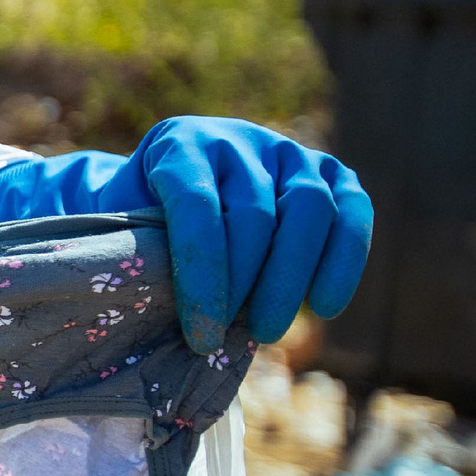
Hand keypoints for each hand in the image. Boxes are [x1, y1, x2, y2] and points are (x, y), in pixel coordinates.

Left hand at [0, 116, 372, 354]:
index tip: (200, 335)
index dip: (201, 276)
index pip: (195, 205)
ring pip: (309, 209)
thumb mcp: (125, 235)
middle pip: (255, 212)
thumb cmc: (143, 228)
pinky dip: (344, 259)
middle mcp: (237, 137)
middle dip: (248, 285)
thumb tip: (135, 328)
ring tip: (269, 332)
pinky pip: (351, 210)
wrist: (176, 194)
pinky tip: (323, 306)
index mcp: (178, 143)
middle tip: (239, 339)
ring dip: (293, 279)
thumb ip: (134, 261)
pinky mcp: (329, 170)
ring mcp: (287, 149)